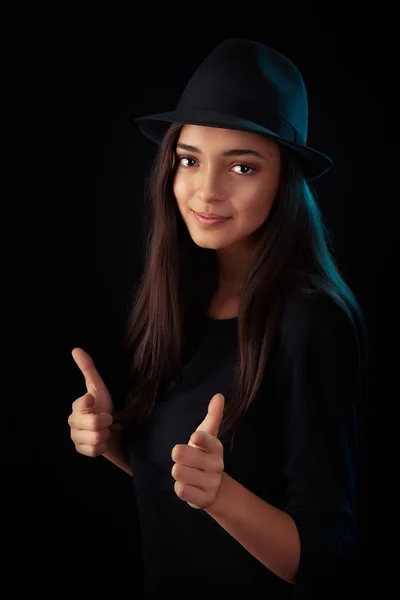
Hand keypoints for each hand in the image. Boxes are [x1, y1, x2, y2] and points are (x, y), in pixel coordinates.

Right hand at [68, 348, 113, 456]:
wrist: (114, 431)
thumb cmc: (106, 407)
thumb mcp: (100, 388)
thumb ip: (88, 369)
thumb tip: (76, 349)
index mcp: (77, 405)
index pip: (82, 403)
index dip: (92, 403)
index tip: (95, 402)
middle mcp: (73, 421)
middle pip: (94, 423)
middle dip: (107, 421)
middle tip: (108, 419)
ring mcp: (76, 437)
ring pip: (96, 438)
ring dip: (106, 434)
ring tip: (105, 430)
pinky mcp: (81, 451)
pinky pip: (95, 451)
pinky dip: (103, 446)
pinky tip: (103, 442)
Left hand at [171, 393, 224, 509]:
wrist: (214, 488)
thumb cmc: (204, 455)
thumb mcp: (208, 435)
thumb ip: (213, 416)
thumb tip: (219, 396)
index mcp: (215, 447)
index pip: (207, 441)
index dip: (200, 439)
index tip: (195, 437)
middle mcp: (216, 465)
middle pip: (182, 455)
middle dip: (178, 456)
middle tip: (184, 458)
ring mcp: (211, 483)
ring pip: (179, 472)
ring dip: (179, 472)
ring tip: (188, 472)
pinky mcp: (203, 499)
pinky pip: (181, 490)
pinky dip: (180, 487)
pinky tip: (188, 485)